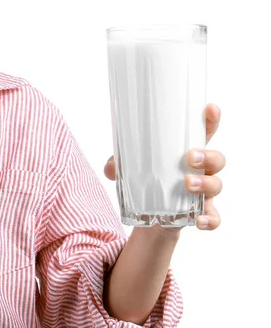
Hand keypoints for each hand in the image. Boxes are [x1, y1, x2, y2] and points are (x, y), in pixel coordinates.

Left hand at [104, 103, 224, 230]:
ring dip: (205, 184)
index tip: (210, 108)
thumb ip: (117, 164)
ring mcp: (203, 192)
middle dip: (209, 156)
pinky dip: (210, 219)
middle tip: (190, 157)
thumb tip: (110, 168)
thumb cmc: (144, 180)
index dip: (211, 119)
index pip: (203, 132)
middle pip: (217, 158)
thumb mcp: (128, 169)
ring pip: (217, 185)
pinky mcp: (201, 213)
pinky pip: (214, 218)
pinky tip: (198, 219)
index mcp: (185, 151)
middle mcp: (201, 170)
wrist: (148, 216)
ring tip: (188, 183)